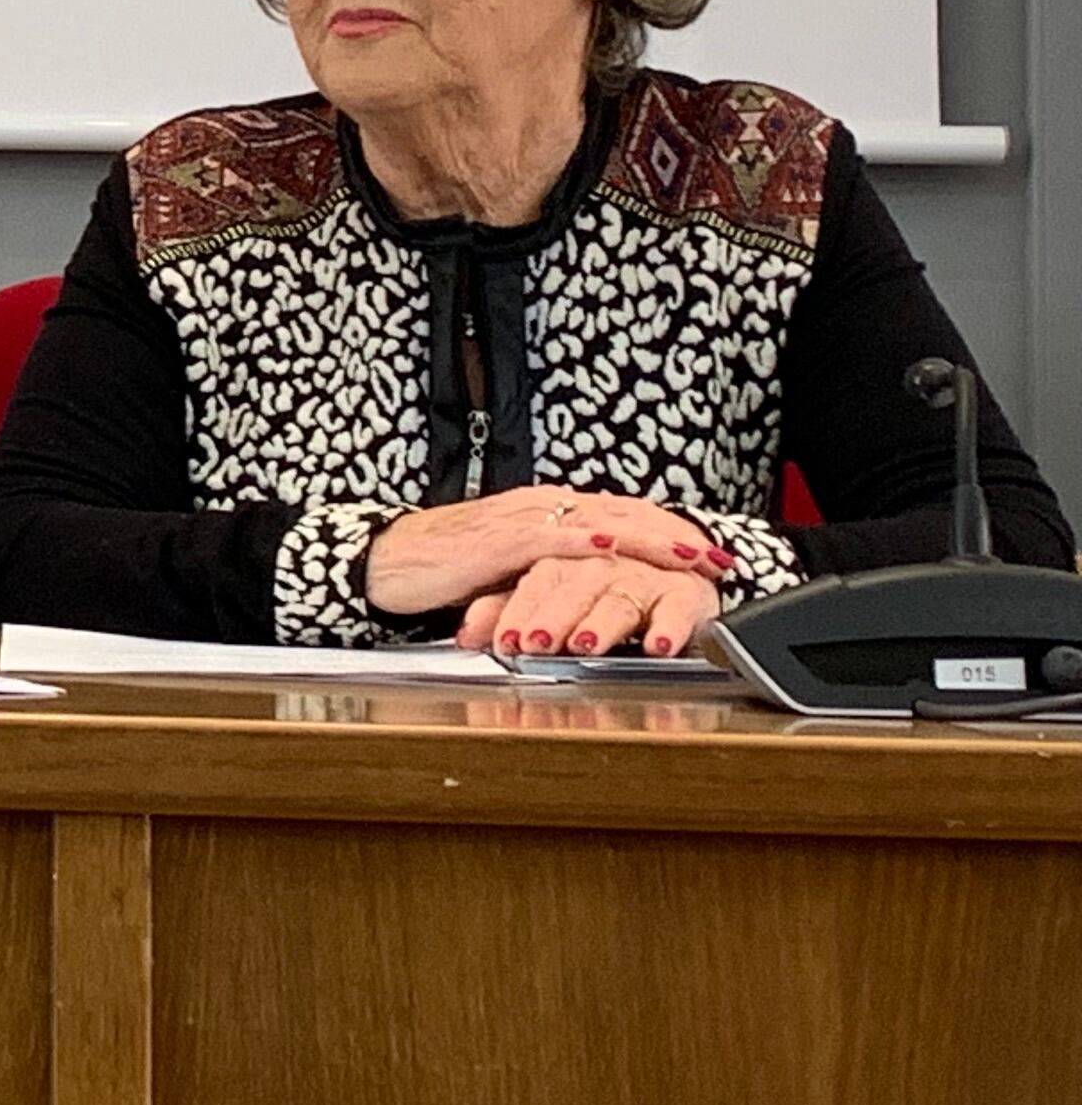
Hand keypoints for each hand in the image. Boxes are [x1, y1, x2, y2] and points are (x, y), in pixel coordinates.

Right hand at [364, 488, 733, 618]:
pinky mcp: (502, 537)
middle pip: (626, 513)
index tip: (706, 555)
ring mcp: (526, 518)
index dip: (667, 534)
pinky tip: (618, 548)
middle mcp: (544, 507)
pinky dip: (591, 541)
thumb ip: (549, 576)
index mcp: (547, 514)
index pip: (622, 517)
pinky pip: (557, 537)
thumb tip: (587, 597)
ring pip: (602, 520)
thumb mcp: (510, 575)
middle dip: (676, 535)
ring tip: (689, 555)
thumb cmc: (441, 569)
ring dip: (650, 538)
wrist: (386, 561)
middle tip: (719, 557)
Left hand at [461, 553, 724, 659]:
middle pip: (574, 587)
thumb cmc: (600, 585)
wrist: (672, 564)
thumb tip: (467, 635)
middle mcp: (603, 565)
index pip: (536, 581)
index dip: (519, 611)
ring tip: (586, 643)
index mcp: (565, 558)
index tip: (504, 641)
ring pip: (619, 598)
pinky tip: (657, 644)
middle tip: (537, 643)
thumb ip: (506, 610)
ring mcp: (644, 577)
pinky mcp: (685, 593)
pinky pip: (677, 610)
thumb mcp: (547, 594)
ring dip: (600, 622)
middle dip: (553, 617)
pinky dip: (668, 627)